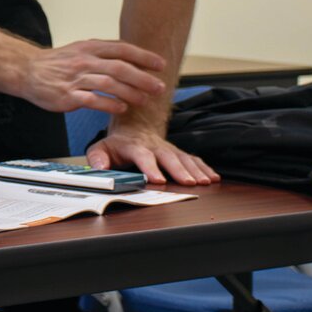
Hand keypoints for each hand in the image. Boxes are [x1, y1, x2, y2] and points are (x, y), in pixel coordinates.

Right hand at [21, 39, 166, 113]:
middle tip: (159, 87)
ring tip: (144, 100)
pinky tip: (121, 108)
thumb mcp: (80, 49)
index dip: (143, 57)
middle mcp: (85, 61)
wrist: (27, 70)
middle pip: (120, 67)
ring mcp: (76, 78)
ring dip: (130, 92)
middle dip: (143, 78)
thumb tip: (131, 58)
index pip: (122, 49)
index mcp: (90, 48)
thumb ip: (103, 53)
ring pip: (109, 84)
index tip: (160, 64)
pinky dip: (109, 104)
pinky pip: (93, 100)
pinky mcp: (68, 95)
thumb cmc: (57, 63)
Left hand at [86, 123, 219, 185]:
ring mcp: (168, 149)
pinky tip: (213, 177)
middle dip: (179, 170)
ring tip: (205, 182)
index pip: (142, 156)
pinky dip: (204, 168)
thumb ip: (97, 159)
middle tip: (189, 183)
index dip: (150, 168)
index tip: (157, 180)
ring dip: (195, 170)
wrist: (134, 128)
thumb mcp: (100, 149)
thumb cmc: (117, 145)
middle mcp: (154, 146)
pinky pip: (193, 159)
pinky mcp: (178, 153)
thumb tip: (99, 169)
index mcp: (134, 146)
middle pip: (168, 157)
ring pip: (184, 158)